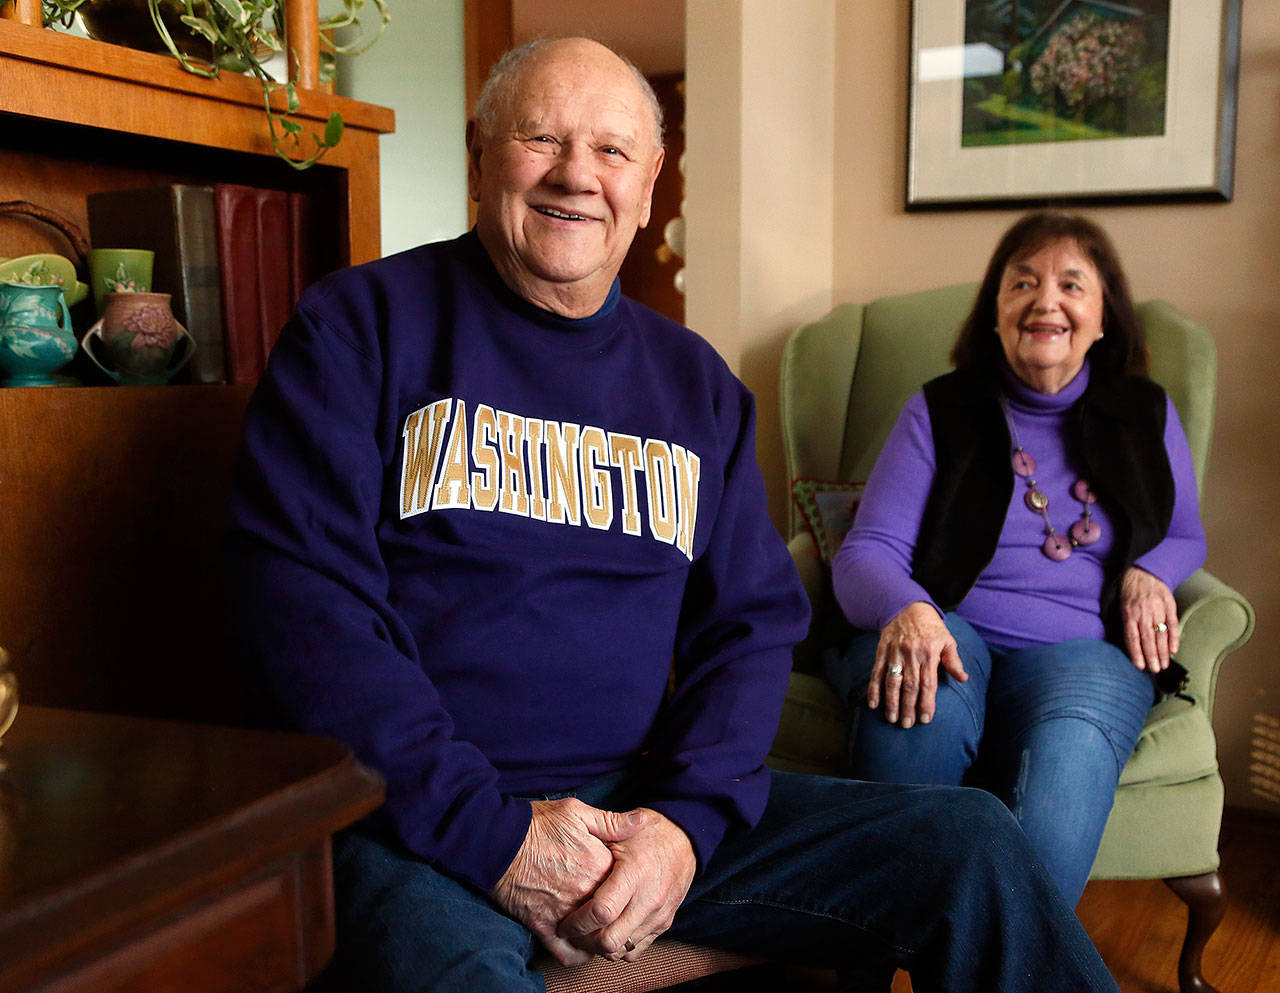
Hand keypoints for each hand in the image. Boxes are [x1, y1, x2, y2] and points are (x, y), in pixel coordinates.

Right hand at [491, 798, 645, 965]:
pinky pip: (568, 953)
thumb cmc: (536, 824)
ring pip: (595, 940)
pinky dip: (578, 954)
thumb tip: (643, 822)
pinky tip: (582, 945)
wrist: (495, 841)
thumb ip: (612, 821)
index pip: (628, 884)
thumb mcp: (576, 812)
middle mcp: (585, 892)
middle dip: (619, 916)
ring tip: (602, 930)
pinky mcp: (543, 926)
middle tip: (618, 911)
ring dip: (601, 938)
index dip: (628, 884)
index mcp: (599, 864)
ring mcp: (564, 912)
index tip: (625, 882)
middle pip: (615, 915)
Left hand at [556, 808, 695, 961]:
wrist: (685, 841)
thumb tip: (567, 852)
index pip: (602, 911)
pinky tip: (607, 932)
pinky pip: (636, 952)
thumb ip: (595, 840)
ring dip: (599, 947)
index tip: (564, 922)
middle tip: (572, 932)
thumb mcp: (622, 830)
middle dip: (585, 941)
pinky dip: (618, 949)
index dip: (577, 922)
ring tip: (587, 932)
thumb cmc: (648, 833)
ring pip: (621, 950)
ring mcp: (658, 915)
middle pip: (611, 940)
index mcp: (635, 872)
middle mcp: (649, 898)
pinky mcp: (663, 925)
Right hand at [869, 602, 966, 727]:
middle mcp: (911, 655)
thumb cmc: (931, 627)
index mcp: (929, 654)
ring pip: (892, 681)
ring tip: (892, 718)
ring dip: (891, 701)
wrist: (908, 607)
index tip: (925, 719)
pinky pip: (876, 672)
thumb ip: (954, 660)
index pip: (928, 683)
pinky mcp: (882, 651)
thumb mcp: (947, 640)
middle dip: (908, 707)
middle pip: (910, 686)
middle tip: (907, 724)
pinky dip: (874, 688)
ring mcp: (895, 653)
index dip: (926, 702)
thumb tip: (963, 678)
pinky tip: (873, 704)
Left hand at [1120, 566, 1179, 671]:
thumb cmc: (1130, 592)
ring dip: (1163, 651)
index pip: (1132, 637)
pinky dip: (1174, 637)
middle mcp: (1143, 612)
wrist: (1144, 571)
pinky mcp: (1169, 605)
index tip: (1140, 666)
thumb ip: (1125, 623)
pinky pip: (1172, 623)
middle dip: (1152, 656)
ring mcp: (1157, 608)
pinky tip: (1174, 650)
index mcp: (1129, 613)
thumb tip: (1128, 644)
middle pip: (1148, 638)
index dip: (1136, 653)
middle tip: (1155, 670)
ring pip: (1161, 633)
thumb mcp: (1120, 605)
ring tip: (1164, 665)